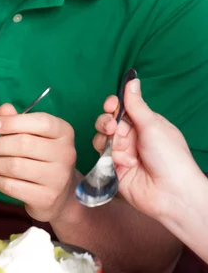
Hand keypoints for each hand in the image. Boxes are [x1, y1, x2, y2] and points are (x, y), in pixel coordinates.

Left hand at [0, 104, 75, 222]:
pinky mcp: (46, 198)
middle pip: (23, 144)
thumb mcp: (36, 136)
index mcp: (64, 133)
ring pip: (14, 166)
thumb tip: (3, 109)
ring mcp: (58, 178)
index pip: (40, 122)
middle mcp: (66, 154)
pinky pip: (12, 186)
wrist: (60, 195)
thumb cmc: (44, 158)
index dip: (12, 122)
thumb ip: (19, 121)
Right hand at [93, 78, 200, 219]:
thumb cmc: (170, 157)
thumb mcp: (153, 125)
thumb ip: (136, 104)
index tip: (111, 104)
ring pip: (101, 139)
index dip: (113, 105)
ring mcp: (122, 154)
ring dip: (110, 142)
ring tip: (123, 151)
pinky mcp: (114, 170)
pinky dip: (112, 158)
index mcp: (144, 124)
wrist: (171, 192)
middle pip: (107, 122)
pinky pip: (102, 157)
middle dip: (106, 123)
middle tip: (112, 128)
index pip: (122, 109)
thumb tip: (132, 80)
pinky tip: (127, 164)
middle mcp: (131, 138)